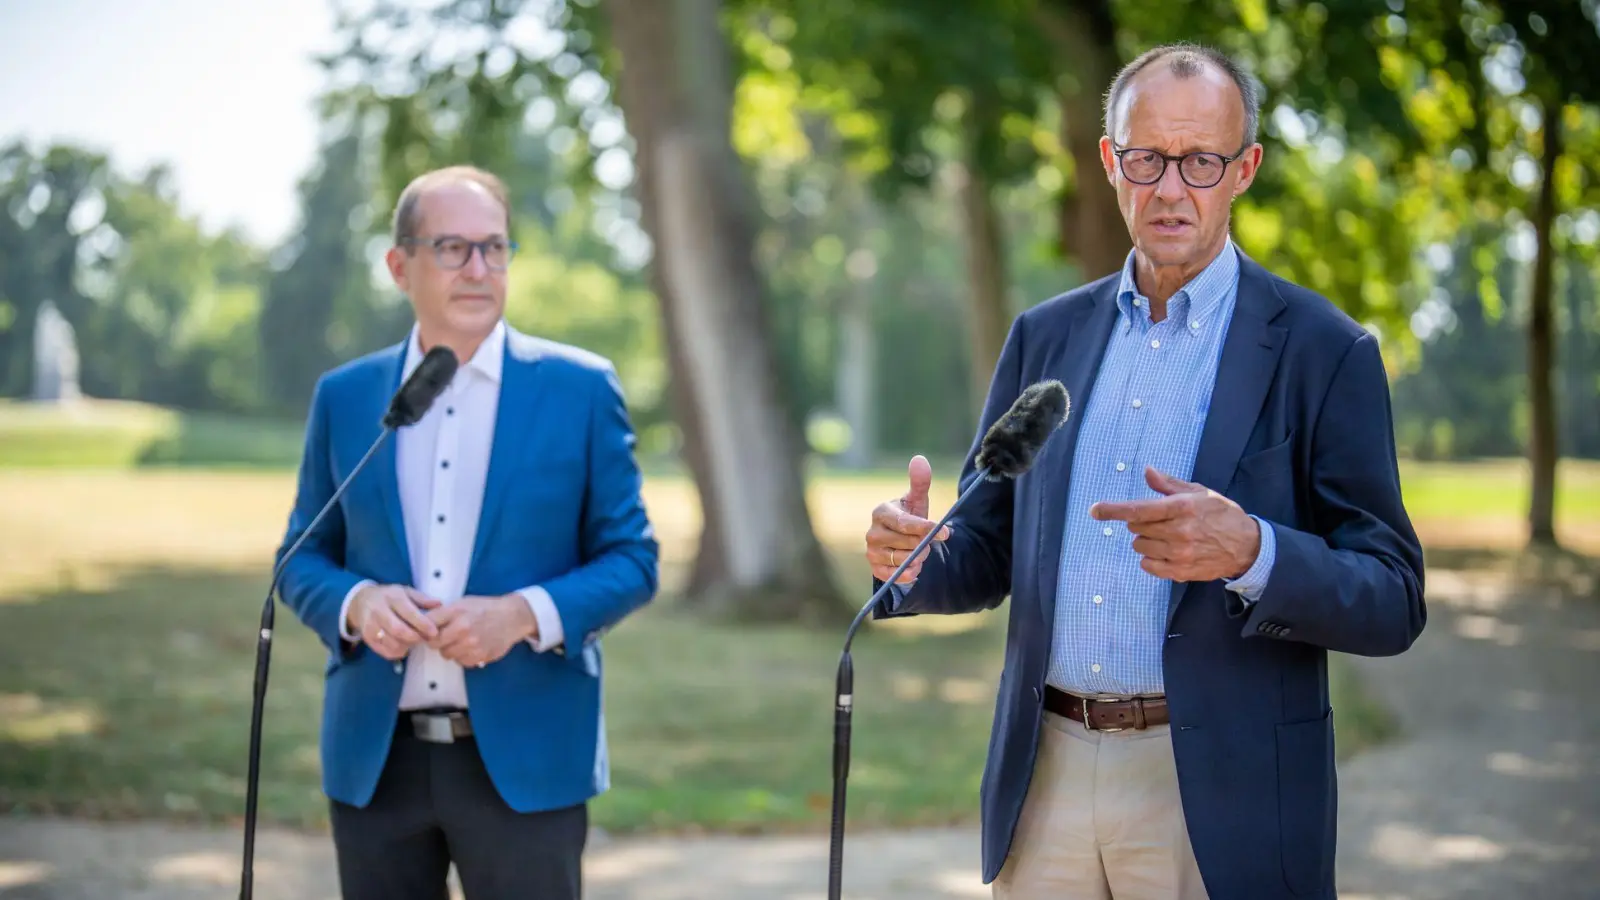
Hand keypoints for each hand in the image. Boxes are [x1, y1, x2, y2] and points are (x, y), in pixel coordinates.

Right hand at [350, 584, 442, 660]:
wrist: (361, 601)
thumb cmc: (389, 597)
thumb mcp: (405, 591)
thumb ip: (422, 599)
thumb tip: (439, 604)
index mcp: (392, 598)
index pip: (409, 613)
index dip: (423, 624)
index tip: (434, 632)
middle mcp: (379, 611)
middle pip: (399, 630)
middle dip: (415, 638)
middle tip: (425, 639)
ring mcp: (371, 626)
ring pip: (392, 643)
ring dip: (407, 646)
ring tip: (414, 640)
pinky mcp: (367, 638)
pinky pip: (386, 652)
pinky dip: (398, 652)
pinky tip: (403, 645)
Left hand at [425, 594, 536, 668]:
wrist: (512, 617)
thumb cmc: (486, 608)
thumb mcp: (463, 603)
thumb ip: (443, 613)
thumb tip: (421, 624)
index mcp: (456, 611)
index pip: (427, 624)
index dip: (424, 629)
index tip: (424, 631)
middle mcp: (463, 628)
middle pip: (434, 643)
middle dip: (437, 641)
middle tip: (446, 636)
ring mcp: (472, 644)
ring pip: (447, 655)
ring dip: (451, 650)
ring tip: (462, 640)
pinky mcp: (480, 656)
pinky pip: (461, 662)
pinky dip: (463, 656)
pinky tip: (472, 646)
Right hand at [865, 455, 950, 583]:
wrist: (901, 541)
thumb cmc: (910, 516)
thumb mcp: (917, 500)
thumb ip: (920, 481)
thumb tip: (919, 459)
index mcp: (881, 512)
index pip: (905, 523)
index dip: (926, 528)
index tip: (946, 532)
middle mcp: (872, 532)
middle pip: (907, 543)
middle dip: (924, 544)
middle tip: (929, 542)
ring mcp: (871, 551)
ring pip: (903, 560)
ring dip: (918, 558)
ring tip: (920, 552)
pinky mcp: (875, 568)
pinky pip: (895, 576)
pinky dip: (909, 573)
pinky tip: (915, 566)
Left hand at [1089, 467, 1260, 581]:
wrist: (1246, 547)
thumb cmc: (1221, 515)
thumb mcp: (1199, 492)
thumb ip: (1169, 484)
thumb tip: (1147, 471)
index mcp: (1182, 508)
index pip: (1139, 509)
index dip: (1113, 509)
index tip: (1095, 510)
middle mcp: (1178, 532)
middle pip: (1136, 528)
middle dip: (1141, 522)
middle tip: (1160, 520)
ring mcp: (1179, 554)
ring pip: (1140, 546)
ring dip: (1146, 540)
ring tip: (1167, 536)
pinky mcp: (1179, 572)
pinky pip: (1148, 566)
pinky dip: (1151, 558)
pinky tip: (1166, 551)